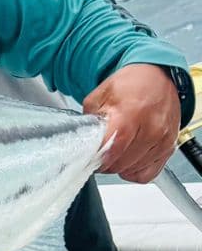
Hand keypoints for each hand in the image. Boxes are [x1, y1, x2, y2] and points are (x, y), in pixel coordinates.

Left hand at [82, 63, 180, 182]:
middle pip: (121, 163)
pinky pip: (149, 173)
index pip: (111, 149)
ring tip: (114, 152)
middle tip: (99, 154)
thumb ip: (89, 121)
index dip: (97, 157)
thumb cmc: (129, 85)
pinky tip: (128, 160)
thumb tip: (82, 142)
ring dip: (120, 167)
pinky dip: (136, 171)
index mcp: (131, 114)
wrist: (156, 76)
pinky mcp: (169, 147)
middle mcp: (151, 128)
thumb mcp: (99, 96)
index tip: (89, 156)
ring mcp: (163, 139)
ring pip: (134, 170)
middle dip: (105, 163)